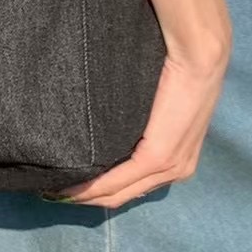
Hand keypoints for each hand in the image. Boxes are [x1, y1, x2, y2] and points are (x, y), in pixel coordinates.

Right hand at [57, 27, 230, 209]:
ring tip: (55, 187)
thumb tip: (108, 124)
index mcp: (181, 160)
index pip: (135, 186)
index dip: (103, 189)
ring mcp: (169, 168)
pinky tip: (68, 184)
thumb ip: (141, 122)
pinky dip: (90, 187)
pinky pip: (116, 181)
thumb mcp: (159, 103)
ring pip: (117, 195)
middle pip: (123, 196)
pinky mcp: (157, 157)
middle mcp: (177, 171)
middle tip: (55, 188)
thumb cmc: (176, 67)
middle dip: (88, 197)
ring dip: (85, 194)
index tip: (72, 182)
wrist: (197, 54)